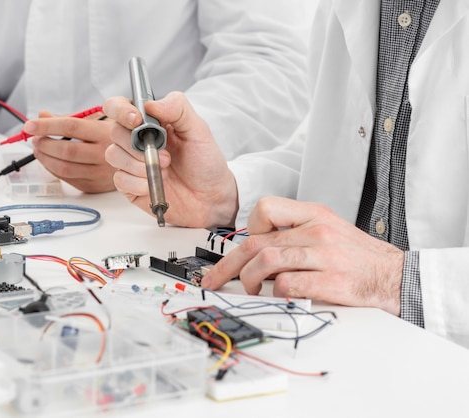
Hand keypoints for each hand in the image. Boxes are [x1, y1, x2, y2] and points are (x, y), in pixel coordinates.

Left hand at [25, 110, 116, 193]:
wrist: (141, 156)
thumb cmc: (117, 134)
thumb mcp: (101, 118)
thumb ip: (71, 117)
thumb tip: (43, 115)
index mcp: (106, 133)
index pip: (71, 127)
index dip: (47, 126)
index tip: (30, 125)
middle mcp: (105, 154)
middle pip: (67, 150)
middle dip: (45, 144)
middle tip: (35, 138)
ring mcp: (101, 173)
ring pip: (65, 169)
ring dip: (46, 159)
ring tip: (39, 149)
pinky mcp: (96, 186)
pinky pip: (70, 180)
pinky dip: (54, 171)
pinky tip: (50, 162)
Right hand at [103, 92, 237, 227]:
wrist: (210, 198)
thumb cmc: (206, 163)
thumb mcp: (199, 130)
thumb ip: (178, 108)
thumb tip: (150, 103)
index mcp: (151, 121)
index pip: (119, 106)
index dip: (121, 110)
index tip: (136, 120)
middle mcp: (137, 140)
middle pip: (114, 131)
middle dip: (138, 145)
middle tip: (166, 155)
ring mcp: (131, 162)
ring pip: (114, 155)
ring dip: (139, 164)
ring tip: (165, 170)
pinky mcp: (129, 184)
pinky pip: (119, 179)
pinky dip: (138, 182)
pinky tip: (155, 184)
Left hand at [201, 196, 403, 315]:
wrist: (396, 276)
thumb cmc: (357, 256)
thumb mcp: (327, 229)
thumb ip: (293, 233)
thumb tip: (254, 251)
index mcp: (313, 214)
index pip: (265, 209)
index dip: (248, 229)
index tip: (244, 248)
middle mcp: (317, 230)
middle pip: (256, 242)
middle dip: (228, 265)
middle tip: (216, 279)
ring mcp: (324, 255)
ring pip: (267, 262)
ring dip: (249, 280)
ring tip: (249, 290)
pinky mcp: (331, 281)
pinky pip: (287, 285)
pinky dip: (275, 294)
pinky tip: (278, 296)